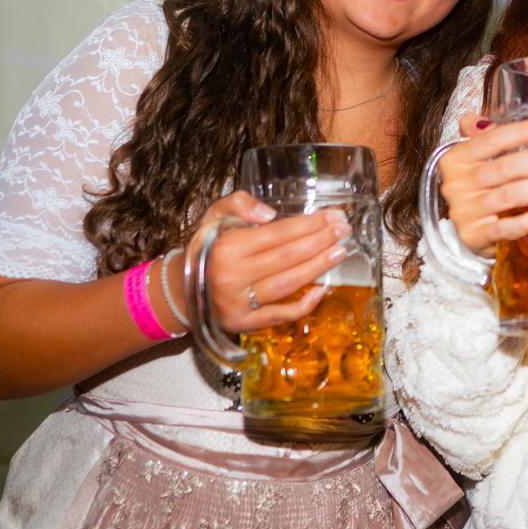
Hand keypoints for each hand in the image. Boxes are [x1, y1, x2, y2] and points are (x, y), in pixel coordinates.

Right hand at [190, 191, 349, 333]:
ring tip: (340, 252)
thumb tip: (269, 214)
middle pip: (288, 258)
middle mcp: (232, 277)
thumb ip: (238, 204)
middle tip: (344, 231)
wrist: (183, 290)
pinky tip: (323, 288)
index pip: (277, 234)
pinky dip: (305, 304)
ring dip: (319, 268)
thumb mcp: (213, 218)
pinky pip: (282, 314)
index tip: (333, 216)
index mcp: (225, 248)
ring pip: (288, 284)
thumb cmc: (206, 249)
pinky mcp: (246, 324)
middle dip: (320, 242)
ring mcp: (240, 303)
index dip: (309, 225)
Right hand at [438, 112, 527, 254]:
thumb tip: (488, 120)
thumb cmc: (477, 186)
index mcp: (456, 159)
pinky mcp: (475, 236)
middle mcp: (457, 185)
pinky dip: (527, 222)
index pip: (490, 141)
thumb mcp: (473, 158)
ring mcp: (465, 212)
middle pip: (503, 168)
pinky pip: (504, 229)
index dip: (521, 133)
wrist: (464, 228)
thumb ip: (480, 135)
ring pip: (507, 197)